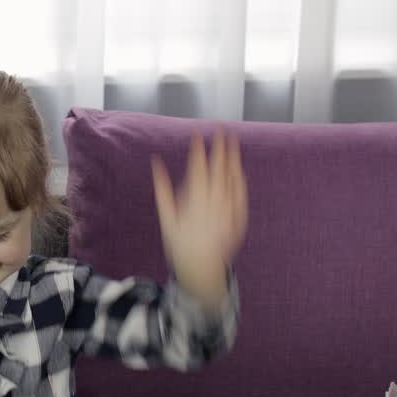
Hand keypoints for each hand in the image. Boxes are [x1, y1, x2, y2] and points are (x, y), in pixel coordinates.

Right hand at [151, 127, 247, 310]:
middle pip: (219, 168)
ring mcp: (228, 208)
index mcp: (194, 199)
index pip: (198, 167)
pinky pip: (240, 193)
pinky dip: (239, 179)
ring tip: (233, 141)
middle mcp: (213, 201)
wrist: (201, 268)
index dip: (199, 148)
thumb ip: (162, 188)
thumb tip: (156, 163)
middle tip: (221, 128)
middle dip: (220, 146)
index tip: (199, 133)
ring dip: (232, 158)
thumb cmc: (180, 243)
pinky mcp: (238, 217)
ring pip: (232, 178)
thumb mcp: (166, 217)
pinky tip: (238, 168)